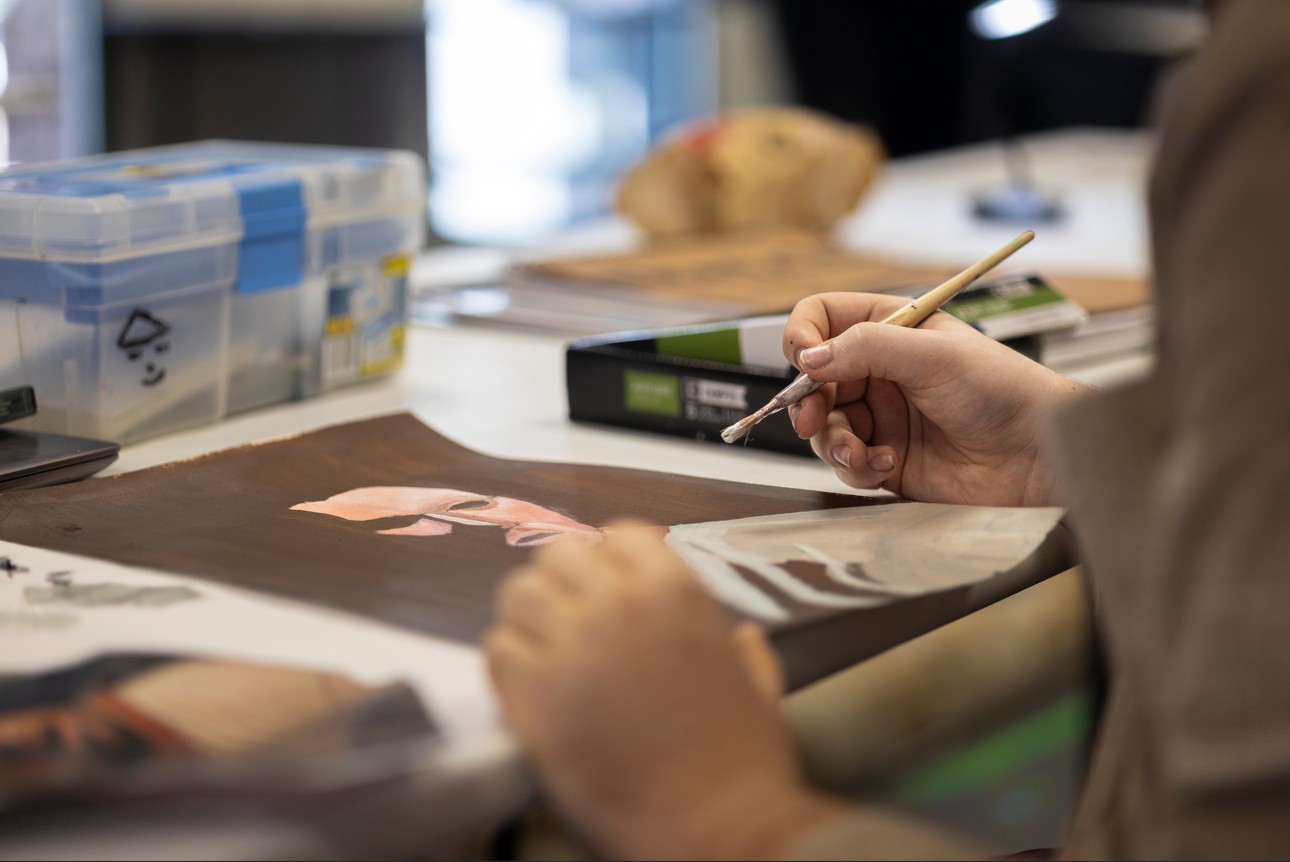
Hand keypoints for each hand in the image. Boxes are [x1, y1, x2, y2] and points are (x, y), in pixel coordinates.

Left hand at [485, 522, 845, 859]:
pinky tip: (525, 686)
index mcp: (677, 592)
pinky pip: (497, 651)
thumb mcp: (760, 689)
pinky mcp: (536, 700)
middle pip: (559, 554)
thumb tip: (743, 637)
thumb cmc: (744, 764)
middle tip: (567, 616)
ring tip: (541, 648)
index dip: (609, 559)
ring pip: (519, 594)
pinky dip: (506, 663)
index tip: (606, 582)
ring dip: (527, 617)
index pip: (619, 535)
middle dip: (561, 581)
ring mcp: (573, 649)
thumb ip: (744, 652)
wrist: (716, 828)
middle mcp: (620, 605)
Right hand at [784, 292, 1086, 505]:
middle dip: (808, 401)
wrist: (1038, 457)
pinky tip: (889, 464)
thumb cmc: (1005, 392)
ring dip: (833, 442)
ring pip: (824, 427)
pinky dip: (857, 467)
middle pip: (813, 380)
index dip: (804, 337)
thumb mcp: (933, 355)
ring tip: (859, 452)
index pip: (824, 319)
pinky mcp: (886, 460)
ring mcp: (882, 417)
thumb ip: (866, 348)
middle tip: (812, 419)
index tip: (804, 360)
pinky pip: (845, 463)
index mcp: (892, 330)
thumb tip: (810, 358)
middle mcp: (882, 371)